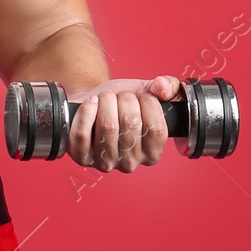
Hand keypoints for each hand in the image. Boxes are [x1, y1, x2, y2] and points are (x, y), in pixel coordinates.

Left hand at [65, 76, 180, 171]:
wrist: (93, 100)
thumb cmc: (121, 102)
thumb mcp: (148, 90)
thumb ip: (168, 86)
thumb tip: (164, 89)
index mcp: (152, 153)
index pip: (156, 128)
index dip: (148, 103)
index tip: (141, 96)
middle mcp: (130, 163)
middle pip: (131, 123)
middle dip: (124, 99)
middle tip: (119, 97)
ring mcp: (105, 162)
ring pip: (108, 126)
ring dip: (106, 101)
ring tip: (105, 98)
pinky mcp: (82, 157)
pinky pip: (82, 133)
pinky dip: (86, 111)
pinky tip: (91, 103)